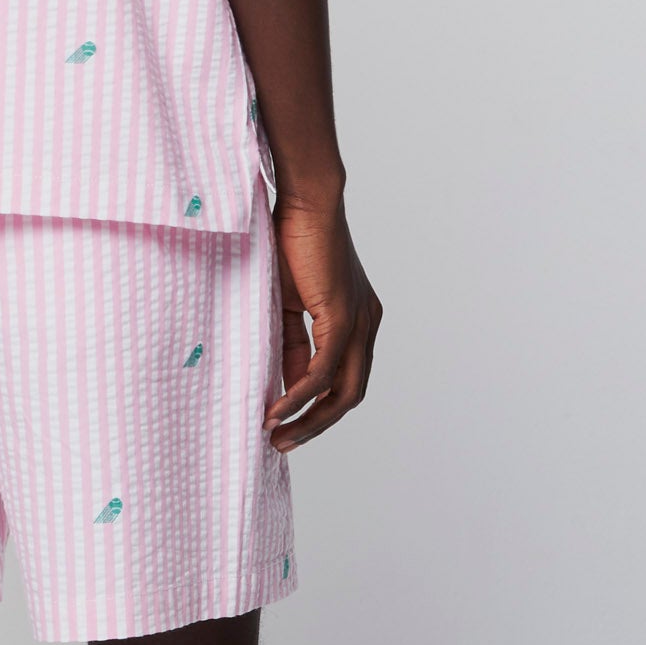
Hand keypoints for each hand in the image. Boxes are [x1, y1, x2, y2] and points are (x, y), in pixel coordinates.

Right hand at [265, 194, 381, 449]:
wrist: (305, 201)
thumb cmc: (293, 241)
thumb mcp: (289, 303)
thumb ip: (291, 343)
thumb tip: (285, 384)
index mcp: (359, 319)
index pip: (344, 378)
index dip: (316, 408)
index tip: (285, 424)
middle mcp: (368, 324)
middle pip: (351, 395)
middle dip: (317, 425)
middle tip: (283, 443)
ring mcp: (360, 322)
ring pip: (343, 391)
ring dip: (310, 419)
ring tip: (277, 435)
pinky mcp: (343, 316)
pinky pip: (323, 371)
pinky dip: (301, 395)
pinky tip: (278, 409)